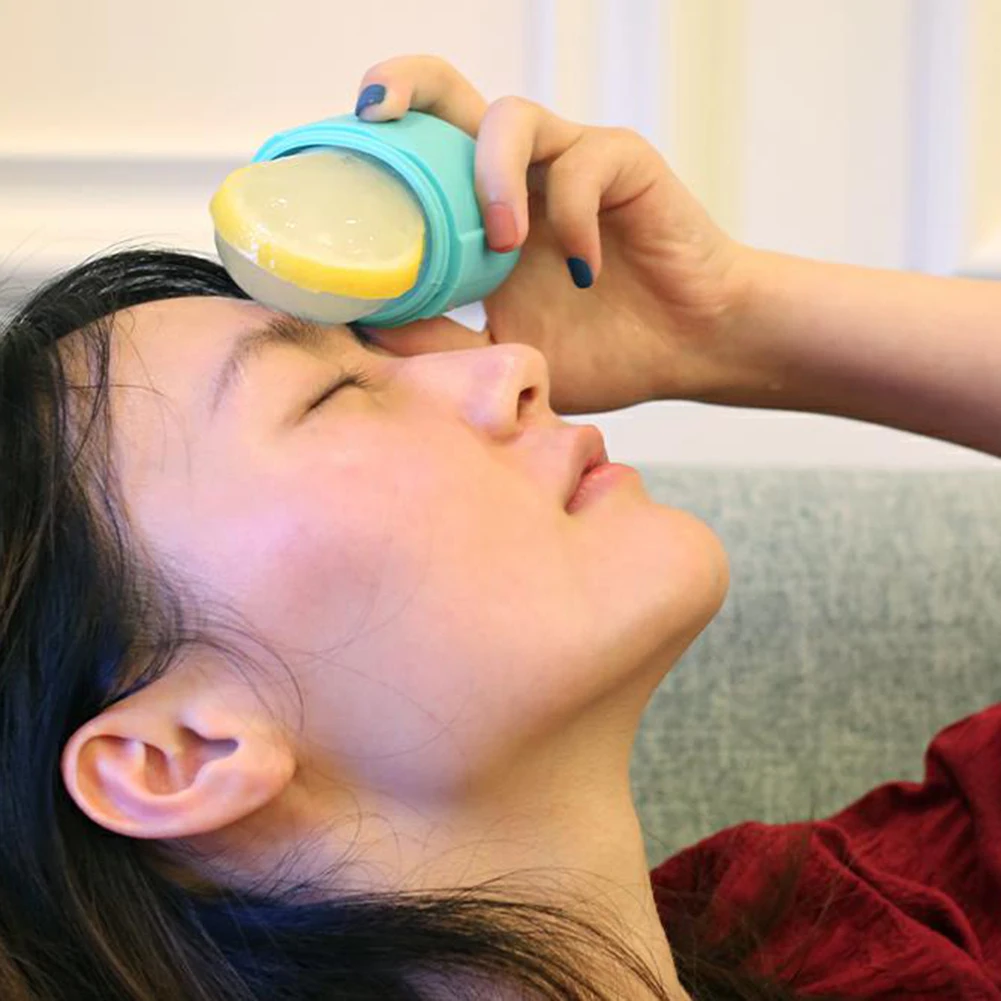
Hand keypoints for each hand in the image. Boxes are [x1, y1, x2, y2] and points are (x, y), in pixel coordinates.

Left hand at [352, 55, 751, 414]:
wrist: (689, 351)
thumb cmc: (604, 349)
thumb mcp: (505, 352)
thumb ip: (441, 336)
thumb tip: (362, 322)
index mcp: (481, 216)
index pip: (415, 159)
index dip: (372, 150)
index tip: (330, 171)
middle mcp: (517, 178)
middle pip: (448, 96)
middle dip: (404, 86)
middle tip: (370, 111)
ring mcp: (568, 164)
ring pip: (511, 117)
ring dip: (493, 176)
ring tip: (504, 245)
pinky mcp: (623, 164)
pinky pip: (581, 165)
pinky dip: (573, 219)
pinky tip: (584, 275)